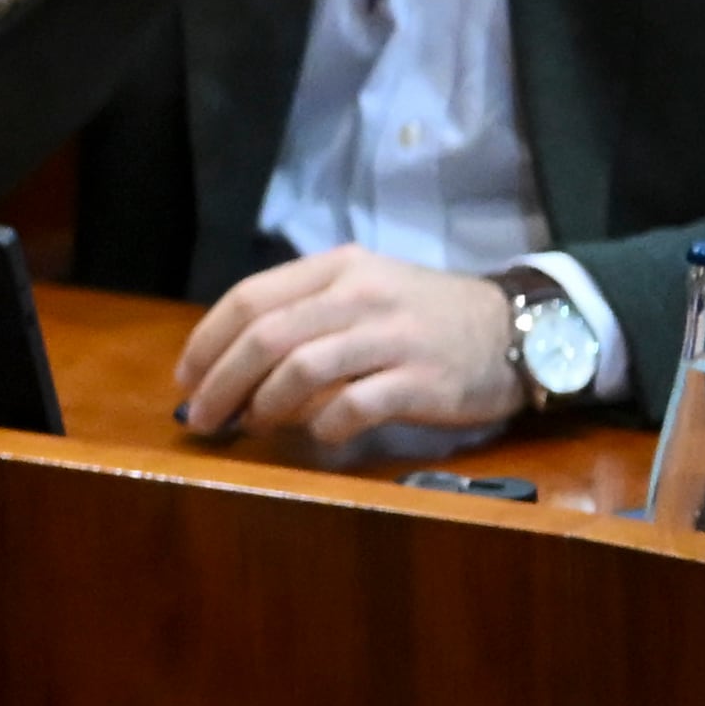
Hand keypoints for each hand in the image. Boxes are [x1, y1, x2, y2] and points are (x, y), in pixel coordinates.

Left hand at [176, 246, 525, 443]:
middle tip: (201, 418)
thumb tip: (227, 361)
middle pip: (266, 337)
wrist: (518, 328)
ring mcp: (393, 337)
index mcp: (337, 268)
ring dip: (262, 405)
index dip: (206, 342)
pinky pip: (354, 406)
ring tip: (250, 426)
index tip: (185, 378)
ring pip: (301, 369)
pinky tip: (317, 437)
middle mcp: (361, 295)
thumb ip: (303, 313)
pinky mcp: (424, 380)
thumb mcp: (363, 289)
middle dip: (221, 382)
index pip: (249, 298)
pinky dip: (323, 427)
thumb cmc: (424, 315)